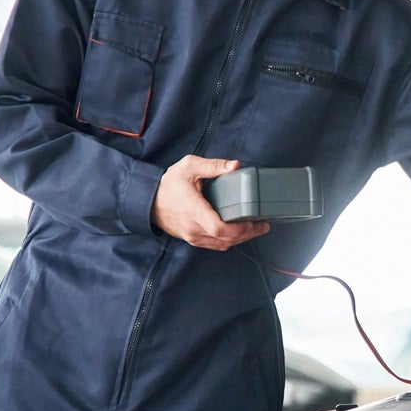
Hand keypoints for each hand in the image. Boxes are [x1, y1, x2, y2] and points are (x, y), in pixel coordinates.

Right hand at [151, 156, 272, 250]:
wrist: (147, 201)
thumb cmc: (168, 184)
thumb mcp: (189, 166)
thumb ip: (213, 166)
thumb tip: (235, 166)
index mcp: (194, 211)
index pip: (219, 229)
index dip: (241, 229)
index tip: (255, 222)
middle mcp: (193, 228)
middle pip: (226, 240)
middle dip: (248, 234)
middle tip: (263, 225)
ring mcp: (192, 236)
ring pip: (222, 245)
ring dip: (240, 239)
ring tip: (255, 228)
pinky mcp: (192, 239)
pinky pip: (214, 245)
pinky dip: (229, 240)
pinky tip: (239, 232)